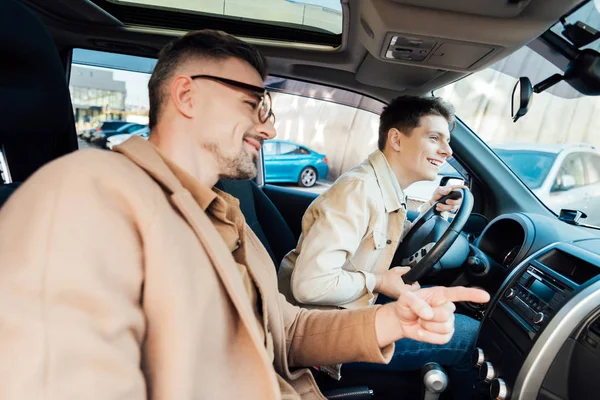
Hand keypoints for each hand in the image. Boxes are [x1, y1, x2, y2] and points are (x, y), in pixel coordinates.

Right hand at [374, 266, 419, 298]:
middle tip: (406, 279)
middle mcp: (403, 296)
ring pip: (409, 292)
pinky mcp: (396, 297)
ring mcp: (399, 298)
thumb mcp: (397, 270)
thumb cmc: (385, 278)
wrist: (377, 283)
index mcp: (405, 291)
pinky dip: (402, 289)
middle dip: (411, 284)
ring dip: (407, 287)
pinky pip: (403, 293)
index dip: (415, 280)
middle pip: (414, 290)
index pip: (417, 287)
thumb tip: (411, 269)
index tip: (411, 278)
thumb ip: (407, 269)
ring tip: (401, 282)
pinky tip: (398, 285)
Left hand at [375, 286, 489, 346]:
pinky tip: (423, 331)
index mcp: (440, 295)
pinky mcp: (445, 335)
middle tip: (421, 314)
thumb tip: (428, 313)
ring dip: (428, 327)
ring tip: (421, 321)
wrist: (401, 320)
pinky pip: (442, 338)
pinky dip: (429, 337)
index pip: (459, 293)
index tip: (484, 296)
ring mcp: (447, 322)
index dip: (472, 294)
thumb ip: (415, 302)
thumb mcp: (405, 298)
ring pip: (444, 327)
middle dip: (430, 316)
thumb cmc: (406, 305)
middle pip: (447, 314)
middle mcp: (446, 307)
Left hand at [427, 184, 468, 212]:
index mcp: (455, 190)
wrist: (434, 201)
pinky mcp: (452, 208)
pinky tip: (438, 207)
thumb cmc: (438, 193)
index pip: (463, 188)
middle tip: (446, 201)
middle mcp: (457, 197)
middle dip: (453, 202)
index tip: (465, 189)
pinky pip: (449, 210)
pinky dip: (443, 209)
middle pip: (460, 200)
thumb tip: (449, 189)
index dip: (465, 189)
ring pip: (453, 207)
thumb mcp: (439, 190)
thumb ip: (443, 190)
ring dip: (445, 206)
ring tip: (438, 204)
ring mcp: (455, 203)